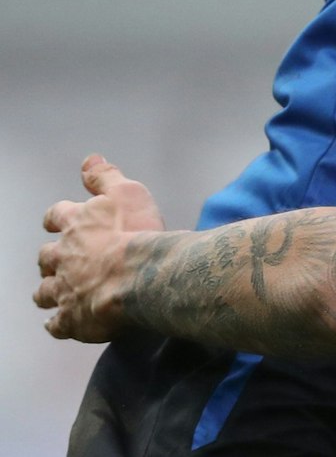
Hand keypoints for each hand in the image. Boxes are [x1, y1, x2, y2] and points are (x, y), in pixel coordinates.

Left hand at [35, 155, 164, 341]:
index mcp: (75, 226)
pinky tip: (61, 324)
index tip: (57, 221)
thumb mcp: (127, 193)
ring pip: (44, 292)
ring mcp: (64, 290)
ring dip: (48, 292)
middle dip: (49, 260)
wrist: (141, 278)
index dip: (57, 219)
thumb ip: (105, 177)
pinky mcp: (71, 319)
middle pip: (45, 258)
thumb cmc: (137, 233)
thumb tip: (90, 159)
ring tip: (55, 294)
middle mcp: (63, 257)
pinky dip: (57, 323)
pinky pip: (57, 324)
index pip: (56, 216)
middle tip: (58, 262)